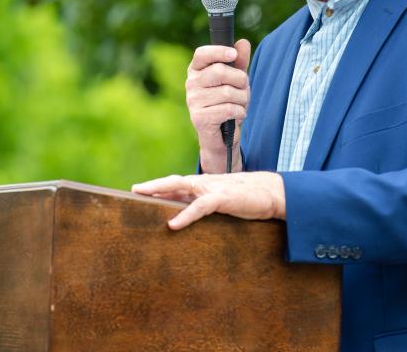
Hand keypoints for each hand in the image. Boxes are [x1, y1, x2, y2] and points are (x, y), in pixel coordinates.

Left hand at [131, 172, 285, 229]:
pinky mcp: (223, 198)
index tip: (139, 193)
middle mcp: (205, 184)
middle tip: (133, 191)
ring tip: (142, 197)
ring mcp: (213, 188)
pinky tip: (172, 224)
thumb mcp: (224, 203)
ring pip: (181, 187)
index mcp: (205, 186)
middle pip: (173, 182)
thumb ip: (207, 206)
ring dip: (160, 192)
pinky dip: (185, 215)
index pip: (177, 185)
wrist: (273, 193)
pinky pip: (200, 206)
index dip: (159, 188)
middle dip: (153, 186)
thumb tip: (189, 218)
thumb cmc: (249, 200)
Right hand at [186, 40, 251, 172]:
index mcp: (196, 70)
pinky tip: (237, 115)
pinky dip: (240, 112)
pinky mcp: (200, 118)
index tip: (233, 54)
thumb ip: (239, 61)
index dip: (218, 52)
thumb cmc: (227, 103)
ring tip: (239, 105)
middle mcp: (191, 84)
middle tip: (243, 88)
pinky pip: (229, 109)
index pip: (202, 54)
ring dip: (243, 99)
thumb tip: (243, 43)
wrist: (222, 136)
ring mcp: (193, 101)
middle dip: (240, 80)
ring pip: (228, 92)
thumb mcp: (236, 80)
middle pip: (220, 71)